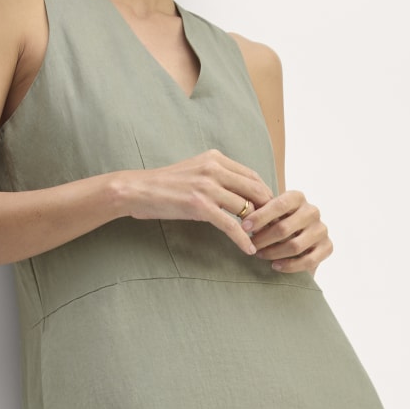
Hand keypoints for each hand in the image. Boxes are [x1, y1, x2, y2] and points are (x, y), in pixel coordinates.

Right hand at [119, 148, 274, 256]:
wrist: (136, 190)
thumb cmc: (164, 185)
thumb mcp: (194, 171)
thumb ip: (217, 176)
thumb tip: (241, 195)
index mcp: (215, 158)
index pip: (252, 175)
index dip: (265, 194)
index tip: (270, 210)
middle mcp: (214, 169)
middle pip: (256, 190)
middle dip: (268, 210)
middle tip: (273, 227)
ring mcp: (207, 187)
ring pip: (246, 208)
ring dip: (257, 227)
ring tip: (261, 240)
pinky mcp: (200, 206)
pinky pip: (230, 225)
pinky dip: (242, 239)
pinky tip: (248, 250)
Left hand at [240, 189, 332, 274]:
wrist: (301, 239)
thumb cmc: (278, 223)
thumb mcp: (271, 215)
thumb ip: (261, 215)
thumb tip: (244, 223)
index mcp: (298, 197)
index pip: (279, 205)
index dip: (260, 216)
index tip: (243, 228)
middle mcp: (312, 211)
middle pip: (284, 228)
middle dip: (263, 239)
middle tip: (251, 245)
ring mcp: (322, 229)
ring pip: (295, 246)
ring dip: (274, 253)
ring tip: (260, 255)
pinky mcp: (328, 247)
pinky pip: (308, 261)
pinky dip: (289, 266)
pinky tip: (275, 266)